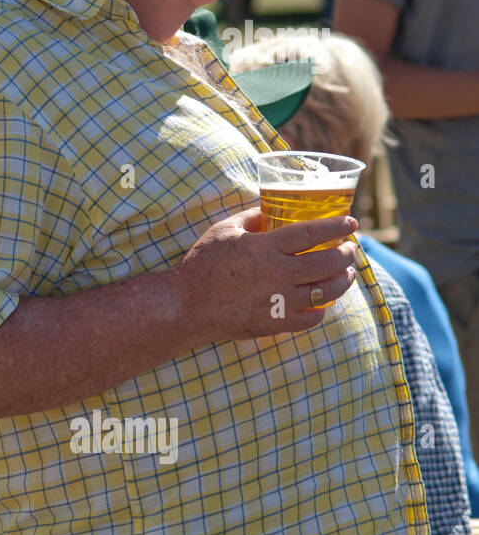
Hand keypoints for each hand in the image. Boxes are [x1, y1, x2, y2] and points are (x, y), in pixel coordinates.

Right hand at [174, 207, 358, 342]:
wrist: (185, 306)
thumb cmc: (201, 264)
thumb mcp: (224, 231)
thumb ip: (252, 218)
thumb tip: (273, 211)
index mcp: (264, 248)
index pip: (311, 233)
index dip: (336, 226)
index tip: (351, 223)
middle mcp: (277, 274)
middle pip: (328, 262)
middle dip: (347, 254)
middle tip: (350, 249)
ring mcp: (279, 302)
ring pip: (328, 291)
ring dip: (343, 280)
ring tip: (346, 273)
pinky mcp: (276, 323)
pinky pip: (313, 318)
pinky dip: (323, 308)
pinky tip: (324, 300)